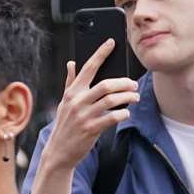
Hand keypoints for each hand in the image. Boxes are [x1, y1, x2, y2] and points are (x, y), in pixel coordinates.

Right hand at [43, 40, 139, 170]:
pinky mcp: (91, 129)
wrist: (59, 151)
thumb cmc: (65, 124)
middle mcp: (76, 101)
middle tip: (133, 84)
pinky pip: (113, 117)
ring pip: (112, 100)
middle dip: (124, 83)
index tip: (111, 42)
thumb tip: (71, 63)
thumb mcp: (64, 103)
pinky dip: (123, 113)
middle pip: (105, 85)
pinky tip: (125, 113)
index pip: (87, 68)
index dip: (100, 54)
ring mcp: (83, 115)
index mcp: (71, 92)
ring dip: (128, 97)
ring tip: (134, 98)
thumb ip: (69, 83)